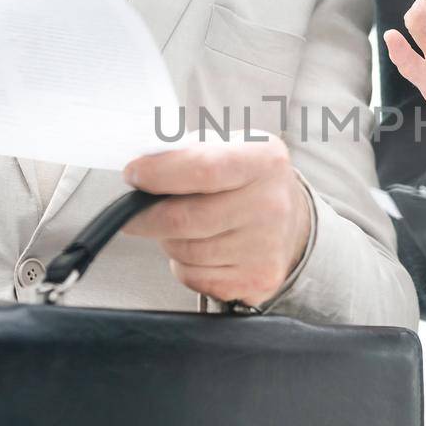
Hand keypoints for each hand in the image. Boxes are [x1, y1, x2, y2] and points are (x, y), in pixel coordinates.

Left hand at [122, 134, 311, 304]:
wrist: (290, 221)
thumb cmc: (249, 181)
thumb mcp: (229, 146)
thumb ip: (188, 151)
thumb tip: (144, 165)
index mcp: (263, 161)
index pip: (202, 168)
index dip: (159, 174)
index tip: (134, 175)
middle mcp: (271, 205)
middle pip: (184, 219)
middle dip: (147, 217)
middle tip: (136, 212)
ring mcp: (266, 247)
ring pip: (185, 251)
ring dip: (170, 240)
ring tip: (186, 227)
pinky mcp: (257, 280)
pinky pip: (195, 278)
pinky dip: (186, 265)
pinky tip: (203, 249)